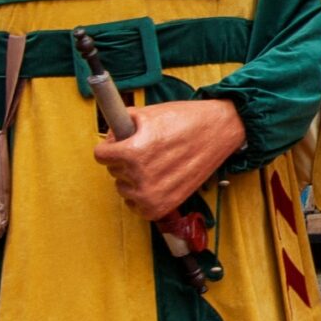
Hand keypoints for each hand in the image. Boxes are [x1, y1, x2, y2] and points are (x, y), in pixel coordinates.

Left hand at [91, 97, 245, 220]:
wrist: (219, 131)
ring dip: (133, 179)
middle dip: (125, 160)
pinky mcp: (164, 206)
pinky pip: (138, 206)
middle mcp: (141, 176)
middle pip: (113, 171)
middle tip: (147, 149)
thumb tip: (112, 137)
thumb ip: (122, 124)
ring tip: (156, 164)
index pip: (101, 155)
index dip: (111, 145)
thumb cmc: (188, 120)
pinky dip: (144, 196)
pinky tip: (157, 181)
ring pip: (124, 189)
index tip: (121, 143)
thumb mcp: (149, 114)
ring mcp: (153, 194)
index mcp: (134, 152)